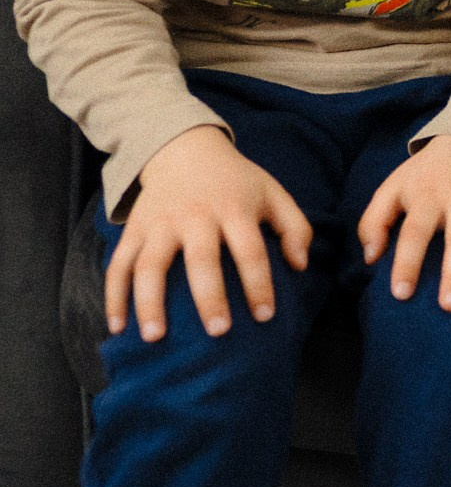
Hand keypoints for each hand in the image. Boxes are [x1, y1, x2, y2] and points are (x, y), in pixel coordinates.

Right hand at [107, 124, 311, 340]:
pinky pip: (118, 265)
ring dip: (149, 303)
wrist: (185, 149)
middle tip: (218, 332)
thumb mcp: (273, 193)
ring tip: (154, 338)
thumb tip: (300, 266)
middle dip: (209, 297)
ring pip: (150, 265)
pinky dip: (113, 296)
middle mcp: (195, 216)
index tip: (265, 316)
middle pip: (201, 260)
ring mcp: (160, 223)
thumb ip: (295, 227)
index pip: (251, 251)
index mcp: (234, 208)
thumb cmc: (236, 181)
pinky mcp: (133, 229)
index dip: (259, 284)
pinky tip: (117, 327)